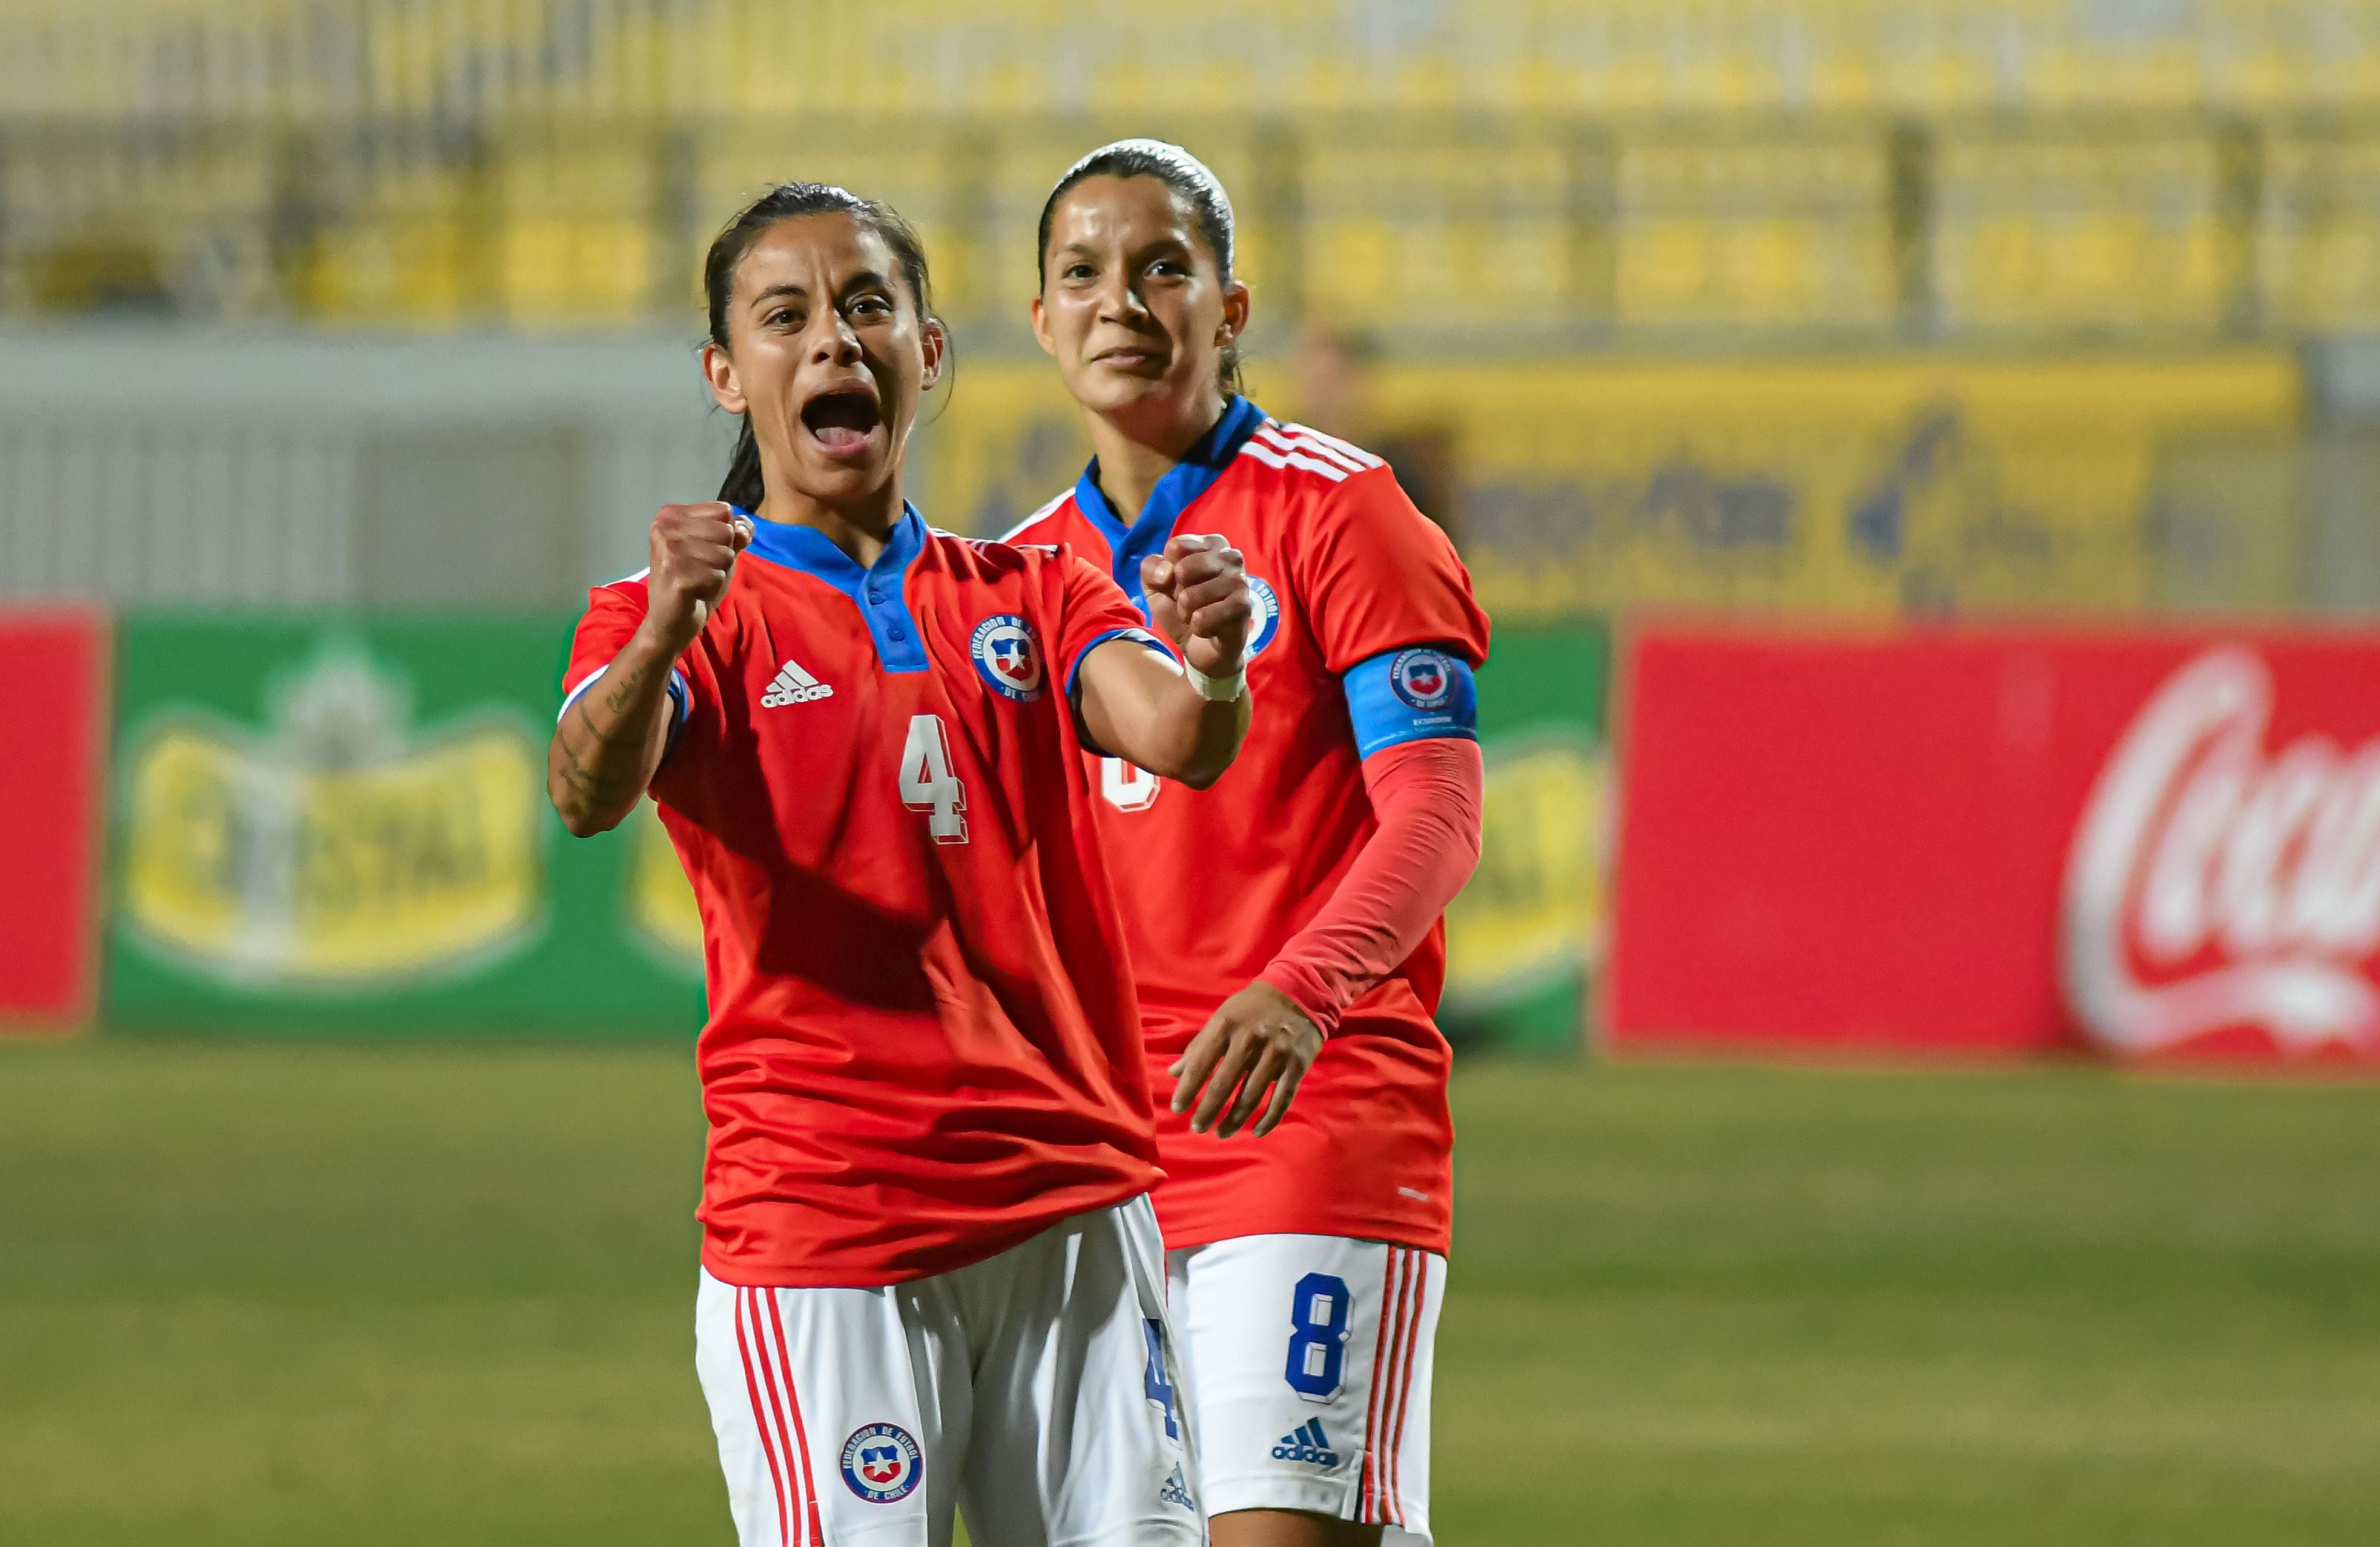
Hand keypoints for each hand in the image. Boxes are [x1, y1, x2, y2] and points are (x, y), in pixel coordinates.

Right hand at [642, 502, 752, 654]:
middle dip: (722, 556)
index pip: (725, 511)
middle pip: (727, 531)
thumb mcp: (718, 551)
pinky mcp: (676, 575)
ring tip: (696, 581)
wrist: (670, 620)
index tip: (702, 553)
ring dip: (717, 573)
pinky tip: (694, 592)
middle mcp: (664, 527)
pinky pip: (718, 575)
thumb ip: (735, 534)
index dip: (724, 537)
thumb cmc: (694, 581)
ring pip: (725, 554)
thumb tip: (746, 526)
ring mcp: (668, 550)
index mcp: (670, 514)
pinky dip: (712, 587)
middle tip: (699, 570)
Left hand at [1141, 534, 1250, 677]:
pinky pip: (1202, 618)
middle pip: (1182, 569)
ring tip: (1198, 616)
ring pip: (1190, 596)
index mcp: (1212, 544)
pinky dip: (1197, 628)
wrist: (1201, 646)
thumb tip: (1167, 572)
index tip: (1179, 583)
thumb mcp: (1155, 586)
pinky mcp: (1243, 607)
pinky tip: (1210, 629)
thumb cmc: (1182, 609)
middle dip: (1177, 594)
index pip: (1176, 547)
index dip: (1167, 571)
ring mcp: (1240, 581)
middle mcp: (1231, 557)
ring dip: (1186, 613)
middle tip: (1190, 603)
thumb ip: (1151, 568)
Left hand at [1169, 981, 1322, 1138]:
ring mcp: (1276, 1053)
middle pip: (1224, 1084)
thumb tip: (1173, 1073)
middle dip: (1208, 1110)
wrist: (1301, 991)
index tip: (1178, 1108)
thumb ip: (1199, 1045)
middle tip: (1197, 1128)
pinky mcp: (1297, 1064)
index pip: (1201, 1062)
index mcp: (1226, 1025)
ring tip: (1221, 1133)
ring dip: (1234, 1120)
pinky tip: (1256, 1131)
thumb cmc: (1253, 1007)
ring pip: (1251, 1096)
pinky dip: (1269, 1119)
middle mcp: (1250, 1039)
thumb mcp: (1223, 1017)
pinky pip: (1281, 1099)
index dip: (1188, 1088)